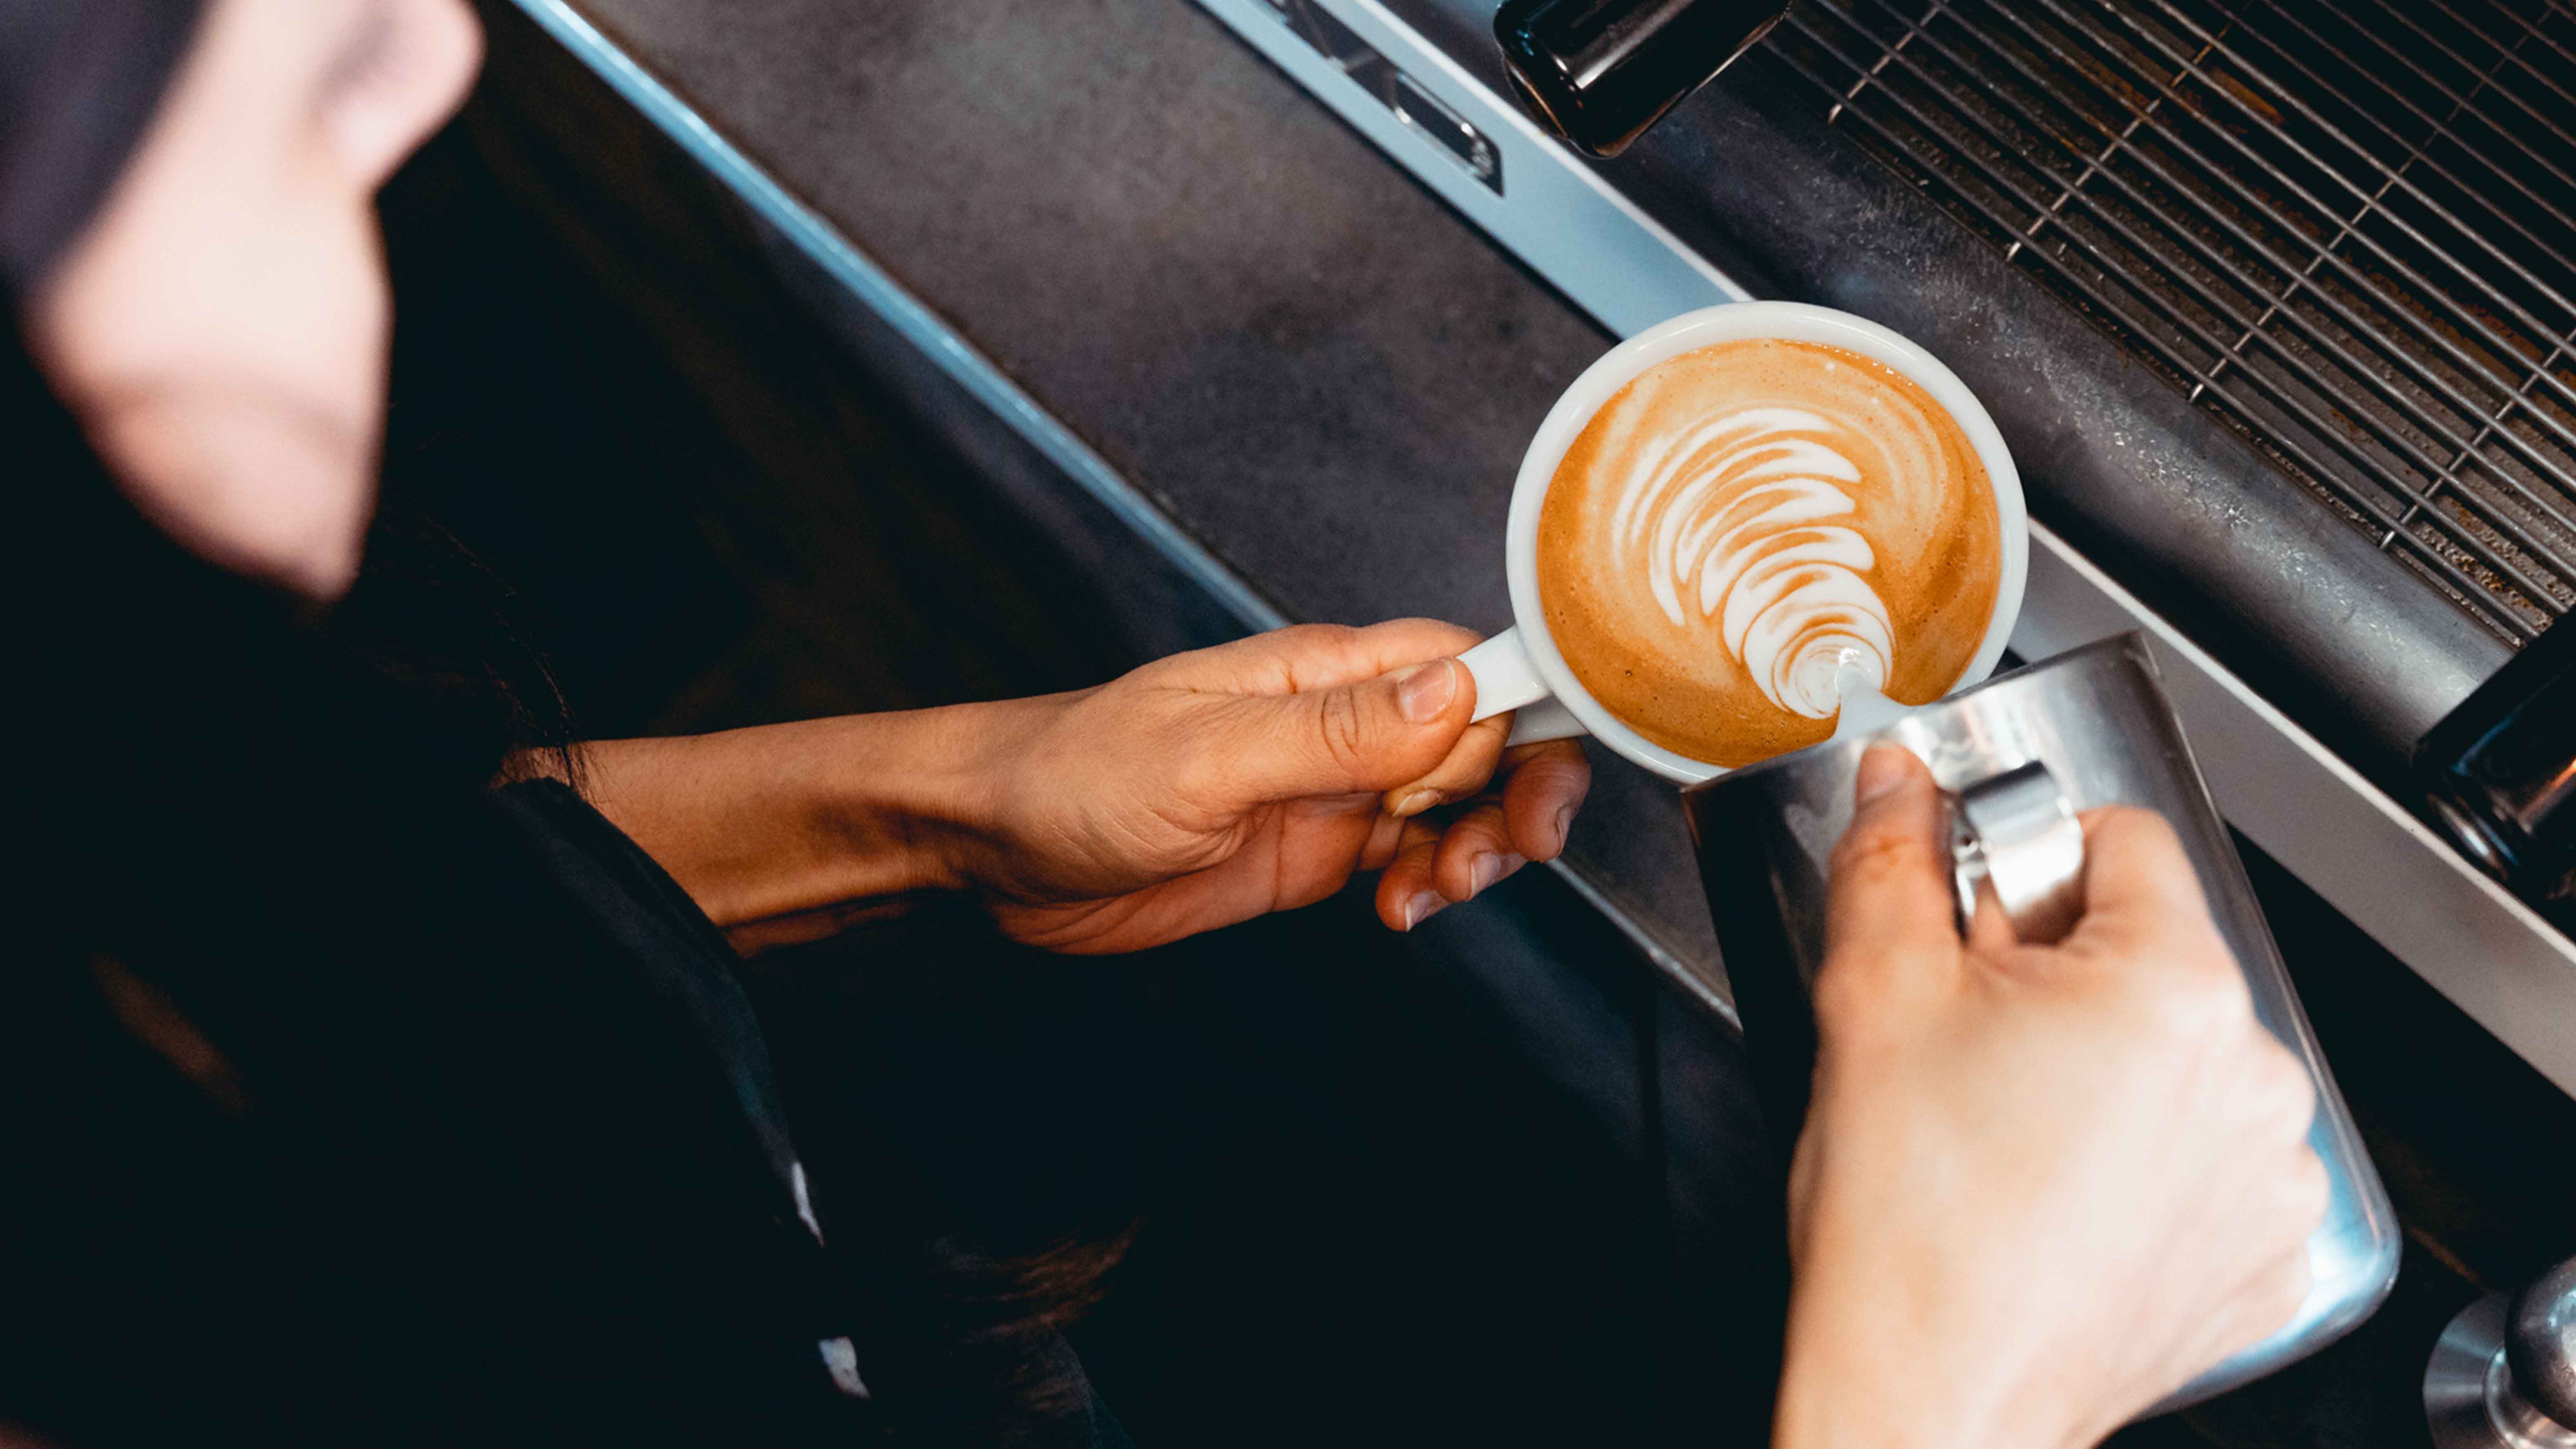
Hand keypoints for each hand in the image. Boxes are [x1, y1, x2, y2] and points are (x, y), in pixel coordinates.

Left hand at [954, 620, 1590, 953]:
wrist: (994, 846)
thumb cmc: (1073, 773)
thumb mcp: (1207, 757)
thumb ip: (1334, 733)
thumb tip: (1452, 693)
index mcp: (1326, 672)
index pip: (1469, 665)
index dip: (1529, 710)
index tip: (1544, 772)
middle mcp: (1343, 725)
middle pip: (1486, 740)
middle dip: (1520, 796)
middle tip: (1505, 854)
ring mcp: (1332, 790)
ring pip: (1459, 807)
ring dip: (1480, 852)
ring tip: (1439, 893)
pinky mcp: (1314, 852)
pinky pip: (1410, 863)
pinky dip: (1429, 890)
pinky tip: (1402, 913)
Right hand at [1773, 745, 2325, 1448]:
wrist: (1929, 1404)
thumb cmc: (1909, 1230)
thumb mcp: (1871, 999)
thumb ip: (1890, 861)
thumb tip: (1899, 782)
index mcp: (2174, 988)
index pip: (2118, 838)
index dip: (2021, 867)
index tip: (1968, 927)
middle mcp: (2254, 1076)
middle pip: (2147, 950)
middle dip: (2052, 973)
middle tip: (1965, 1044)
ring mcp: (2268, 1174)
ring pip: (2173, 1055)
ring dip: (2097, 1066)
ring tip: (2004, 1129)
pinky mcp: (2261, 1251)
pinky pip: (2200, 1154)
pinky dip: (2135, 1159)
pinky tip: (2053, 1191)